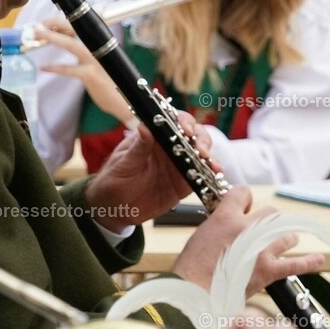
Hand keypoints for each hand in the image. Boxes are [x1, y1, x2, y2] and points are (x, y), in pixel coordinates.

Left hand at [33, 18, 133, 122]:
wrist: (127, 102)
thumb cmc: (113, 84)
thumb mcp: (99, 64)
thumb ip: (85, 54)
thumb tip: (66, 44)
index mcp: (101, 45)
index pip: (81, 27)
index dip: (63, 22)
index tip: (47, 22)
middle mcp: (100, 50)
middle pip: (76, 30)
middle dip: (55, 24)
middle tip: (38, 26)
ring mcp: (96, 62)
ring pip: (71, 45)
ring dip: (53, 38)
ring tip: (38, 35)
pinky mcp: (91, 75)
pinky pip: (69, 69)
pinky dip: (56, 68)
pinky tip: (44, 67)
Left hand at [84, 110, 215, 230]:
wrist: (115, 208)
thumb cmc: (114, 179)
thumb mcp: (124, 162)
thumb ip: (138, 147)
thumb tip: (145, 126)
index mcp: (155, 137)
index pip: (174, 121)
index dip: (184, 122)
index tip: (186, 130)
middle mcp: (171, 148)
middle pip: (195, 135)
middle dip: (202, 140)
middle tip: (201, 151)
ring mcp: (180, 165)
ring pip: (202, 155)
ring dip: (210, 158)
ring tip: (212, 165)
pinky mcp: (184, 184)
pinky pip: (202, 177)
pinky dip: (211, 175)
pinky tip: (215, 176)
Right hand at [172, 186, 324, 296]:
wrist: (194, 294)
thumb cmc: (192, 268)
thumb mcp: (201, 234)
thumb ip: (221, 223)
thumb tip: (234, 221)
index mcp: (227, 217)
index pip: (244, 193)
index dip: (245, 200)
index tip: (243, 209)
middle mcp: (248, 229)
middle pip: (271, 212)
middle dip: (266, 221)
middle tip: (257, 233)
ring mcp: (261, 250)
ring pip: (285, 234)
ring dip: (284, 238)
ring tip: (280, 243)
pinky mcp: (269, 270)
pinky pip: (296, 264)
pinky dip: (309, 262)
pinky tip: (319, 259)